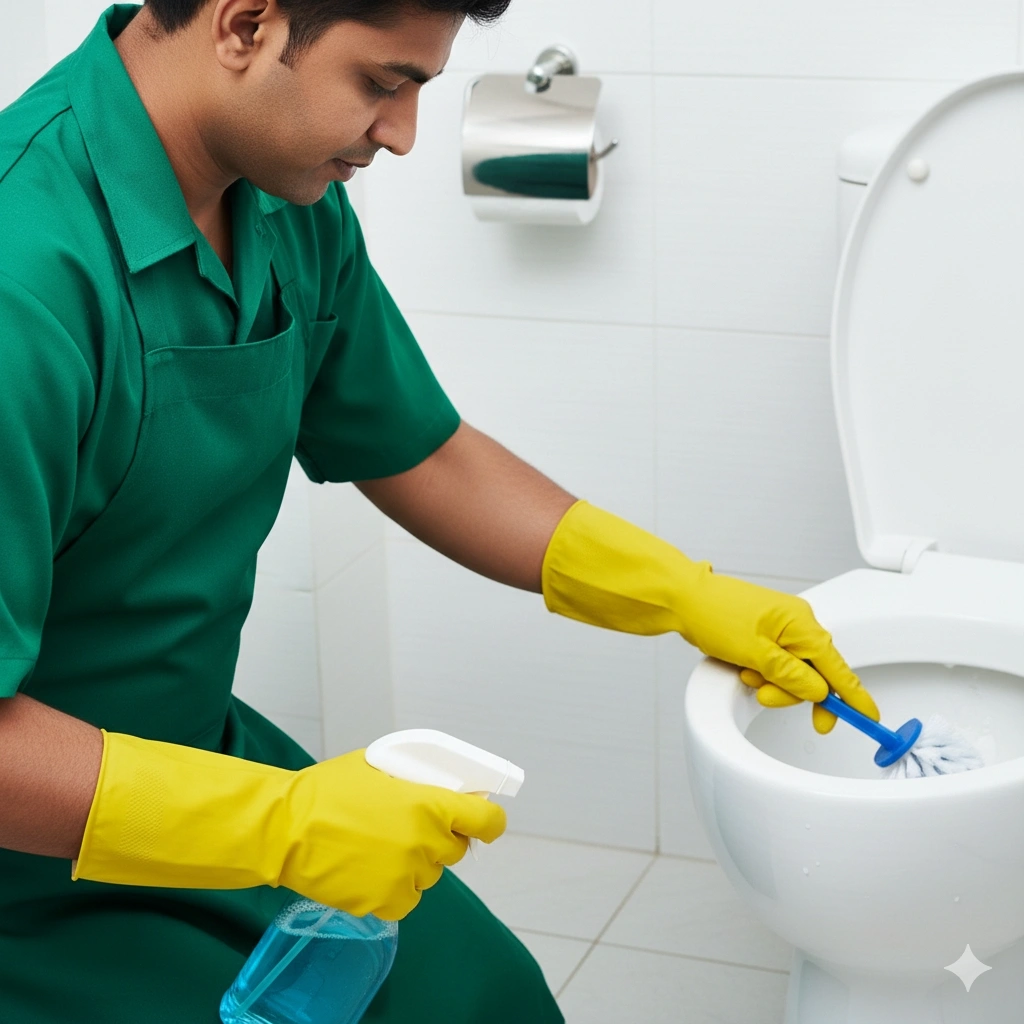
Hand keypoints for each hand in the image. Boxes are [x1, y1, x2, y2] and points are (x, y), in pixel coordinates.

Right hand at [74, 734, 505, 920]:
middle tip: (409, 828)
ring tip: (377, 848)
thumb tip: (445, 789)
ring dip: (414, 864)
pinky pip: (405, 899)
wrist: (285, 829)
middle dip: (440, 838)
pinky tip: (368, 872)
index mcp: (429, 804)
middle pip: (456, 848)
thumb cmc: (329, 789)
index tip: (480, 820)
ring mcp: (407, 876)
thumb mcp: (379, 766)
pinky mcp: (386, 903)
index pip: (488, 821)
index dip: (487, 821)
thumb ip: (417, 781)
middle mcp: (426, 843)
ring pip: (429, 875)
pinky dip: (393, 890)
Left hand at [676, 571, 878, 733]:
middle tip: (764, 695)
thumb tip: (819, 692)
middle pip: (816, 674)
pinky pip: (779, 662)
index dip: (853, 697)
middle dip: (792, 692)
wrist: (682, 598)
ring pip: (794, 671)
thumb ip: (791, 677)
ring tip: (745, 672)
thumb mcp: (755, 654)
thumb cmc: (714, 615)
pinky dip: (765, 672)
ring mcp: (781, 627)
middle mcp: (797, 623)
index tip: (868, 718)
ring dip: (773, 683)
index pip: (839, 669)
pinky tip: (744, 667)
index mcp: (802, 624)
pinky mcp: (766, 632)